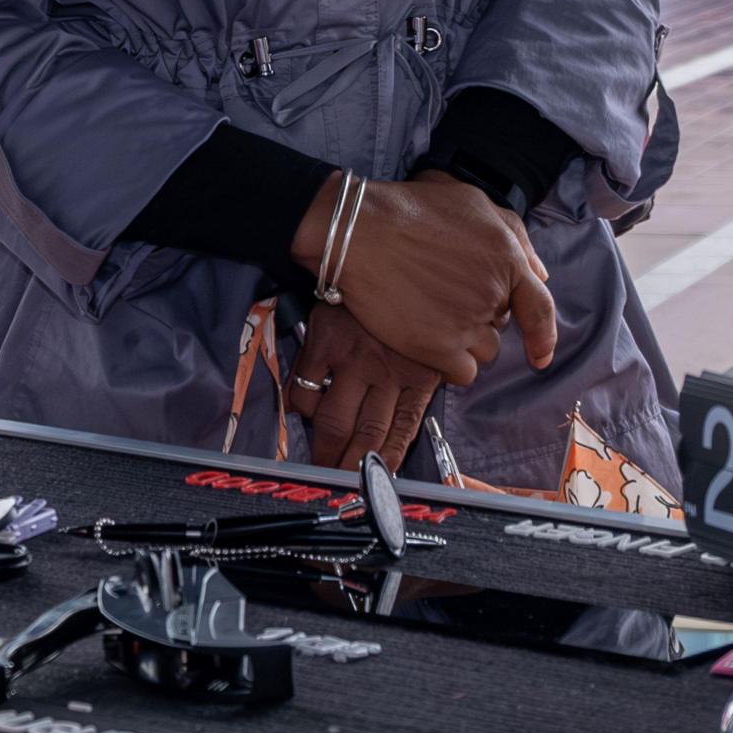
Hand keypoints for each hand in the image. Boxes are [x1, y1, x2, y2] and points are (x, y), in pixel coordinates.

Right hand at [290, 303, 465, 469]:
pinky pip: (303, 390)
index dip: (390, 461)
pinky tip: (304, 415)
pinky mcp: (321, 343)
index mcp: (420, 371)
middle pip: (367, 434)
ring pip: (334, 420)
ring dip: (327, 448)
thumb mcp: (432, 337)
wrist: (369, 249)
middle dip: (354, 467)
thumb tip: (413, 410)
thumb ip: (427, 372)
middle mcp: (386, 369)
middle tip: (343, 484)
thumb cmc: (410, 298)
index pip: (404, 430)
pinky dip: (301, 408)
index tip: (380, 482)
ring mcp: (352, 357)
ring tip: (323, 464)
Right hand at [296, 171, 555, 377]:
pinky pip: (462, 373)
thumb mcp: (473, 201)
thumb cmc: (411, 209)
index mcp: (508, 259)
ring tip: (431, 316)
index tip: (541, 356)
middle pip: (500, 326)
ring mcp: (467, 324)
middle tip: (444, 295)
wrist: (360, 231)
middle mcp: (493, 295)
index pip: (540, 308)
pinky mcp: (438, 349)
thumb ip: (514, 235)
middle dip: (480, 315)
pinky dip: (448, 364)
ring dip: (465, 342)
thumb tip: (540, 273)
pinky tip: (426, 342)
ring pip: (484, 352)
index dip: (543, 336)